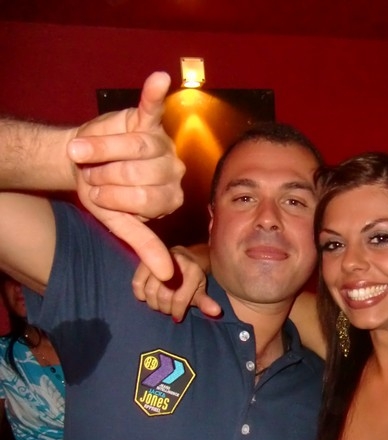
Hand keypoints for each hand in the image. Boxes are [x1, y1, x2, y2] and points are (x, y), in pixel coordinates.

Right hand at [67, 72, 184, 280]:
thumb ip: (145, 246)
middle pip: (141, 171)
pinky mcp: (146, 119)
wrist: (81, 165)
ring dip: (103, 150)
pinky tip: (160, 79)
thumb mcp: (121, 223)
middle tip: (92, 176)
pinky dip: (154, 93)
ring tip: (83, 153)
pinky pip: (152, 106)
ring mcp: (161, 142)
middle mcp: (172, 169)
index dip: (116, 198)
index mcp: (169, 197)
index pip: (145, 199)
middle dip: (108, 176)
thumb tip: (166, 276)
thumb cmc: (105, 195)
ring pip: (137, 145)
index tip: (98, 197)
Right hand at [132, 245, 221, 320]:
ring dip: (154, 304)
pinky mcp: (143, 262)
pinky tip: (147, 297)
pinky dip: (140, 294)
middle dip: (166, 309)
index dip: (177, 312)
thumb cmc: (193, 277)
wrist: (184, 256)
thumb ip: (205, 302)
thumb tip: (216, 312)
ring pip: (150, 291)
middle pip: (164, 296)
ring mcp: (157, 261)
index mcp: (192, 270)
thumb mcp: (201, 289)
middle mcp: (174, 263)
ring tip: (160, 304)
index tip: (177, 317)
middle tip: (168, 310)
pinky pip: (136, 283)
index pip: (180, 298)